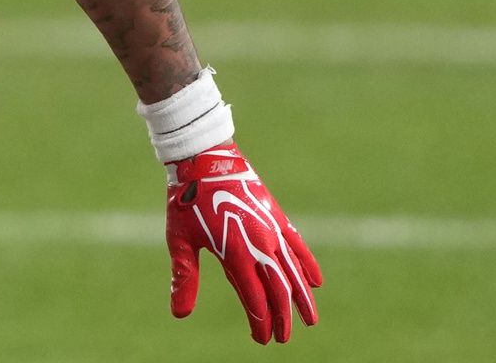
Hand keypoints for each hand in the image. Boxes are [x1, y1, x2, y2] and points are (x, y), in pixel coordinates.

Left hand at [166, 143, 321, 343]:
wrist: (203, 157)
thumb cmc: (186, 200)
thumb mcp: (181, 240)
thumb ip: (185, 277)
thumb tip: (180, 314)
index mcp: (235, 254)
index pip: (255, 299)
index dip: (260, 321)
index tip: (261, 339)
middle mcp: (259, 244)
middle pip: (278, 290)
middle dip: (282, 317)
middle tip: (283, 339)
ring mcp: (270, 229)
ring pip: (293, 271)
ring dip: (302, 297)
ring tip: (310, 319)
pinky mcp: (276, 215)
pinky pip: (297, 245)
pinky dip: (307, 264)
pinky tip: (316, 281)